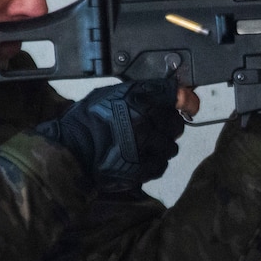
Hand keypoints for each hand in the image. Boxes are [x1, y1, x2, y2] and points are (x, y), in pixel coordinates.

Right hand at [32, 79, 186, 190]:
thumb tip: (163, 92)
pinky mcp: (141, 168)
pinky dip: (152, 164)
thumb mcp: (109, 94)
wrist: (70, 151)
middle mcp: (144, 121)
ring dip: (160, 147)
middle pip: (176, 124)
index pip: (176, 95)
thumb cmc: (85, 121)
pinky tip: (138, 159)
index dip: (186, 100)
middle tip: (153, 129)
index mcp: (137, 99)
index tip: (190, 104)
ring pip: (170, 147)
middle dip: (167, 126)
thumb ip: (138, 93)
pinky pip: (160, 166)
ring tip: (142, 146)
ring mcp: (144, 146)